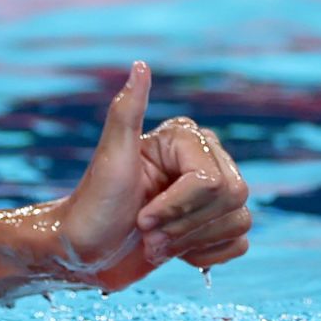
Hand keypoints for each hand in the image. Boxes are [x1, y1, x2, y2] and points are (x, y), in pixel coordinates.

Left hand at [55, 61, 250, 290]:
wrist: (80, 252)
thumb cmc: (91, 206)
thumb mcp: (109, 160)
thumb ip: (126, 112)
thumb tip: (140, 66)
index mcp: (185, 140)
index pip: (213, 180)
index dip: (177, 206)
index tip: (140, 217)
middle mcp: (203, 162)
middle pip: (234, 198)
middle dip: (183, 225)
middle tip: (144, 230)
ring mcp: (208, 197)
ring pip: (239, 220)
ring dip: (189, 242)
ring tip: (153, 243)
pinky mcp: (209, 229)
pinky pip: (239, 243)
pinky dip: (206, 255)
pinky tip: (173, 252)